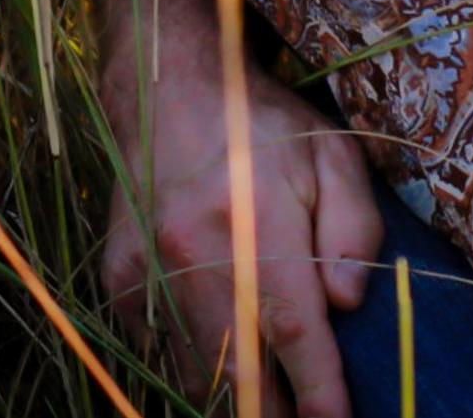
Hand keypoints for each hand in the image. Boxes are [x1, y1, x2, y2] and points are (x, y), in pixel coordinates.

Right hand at [102, 57, 383, 417]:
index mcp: (255, 218)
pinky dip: (198, 365)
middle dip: (276, 411)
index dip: (319, 391)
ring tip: (275, 402)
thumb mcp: (330, 150)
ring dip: (238, 398)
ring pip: (197, 371)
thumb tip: (349, 302)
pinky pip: (164, 348)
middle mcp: (193, 254)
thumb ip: (352, 225)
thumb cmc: (262, 122)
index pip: (293, 328)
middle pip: (239, 371)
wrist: (166, 88)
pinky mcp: (119, 283)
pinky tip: (229, 362)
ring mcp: (147, 273)